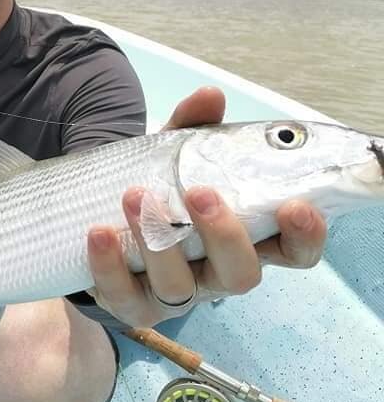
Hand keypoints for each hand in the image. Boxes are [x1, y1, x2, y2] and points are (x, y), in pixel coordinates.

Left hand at [85, 87, 327, 326]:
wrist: (101, 217)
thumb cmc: (158, 188)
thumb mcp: (175, 154)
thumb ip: (194, 127)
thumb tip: (209, 96)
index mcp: (243, 240)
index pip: (291, 251)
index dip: (302, 236)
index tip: (295, 206)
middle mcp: (215, 273)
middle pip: (240, 275)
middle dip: (224, 235)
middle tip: (200, 193)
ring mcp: (174, 295)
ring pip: (178, 286)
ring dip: (157, 242)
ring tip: (134, 196)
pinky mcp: (132, 304)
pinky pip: (122, 296)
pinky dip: (109, 265)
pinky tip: (98, 233)